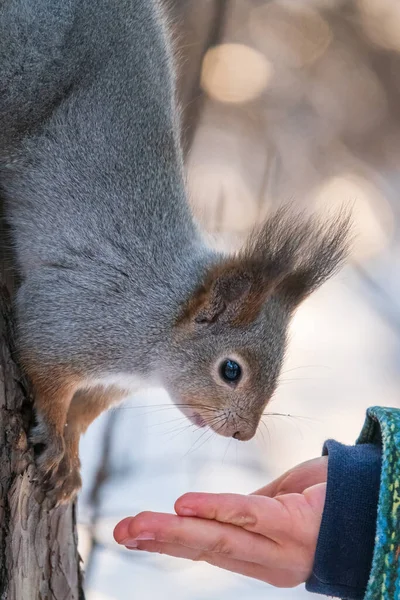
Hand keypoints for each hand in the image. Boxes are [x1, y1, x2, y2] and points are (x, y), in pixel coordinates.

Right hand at [113, 457, 327, 587]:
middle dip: (159, 541)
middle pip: (204, 549)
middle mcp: (265, 560)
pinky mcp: (291, 525)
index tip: (135, 531)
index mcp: (260, 553)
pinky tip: (183, 507)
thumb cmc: (329, 498)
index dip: (170, 540)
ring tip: (135, 527)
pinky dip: (213, 511)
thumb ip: (250, 509)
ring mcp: (278, 546)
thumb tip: (216, 508)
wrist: (377, 500)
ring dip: (172, 532)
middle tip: (119, 532)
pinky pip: (247, 517)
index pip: (208, 546)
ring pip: (216, 538)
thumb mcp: (281, 504)